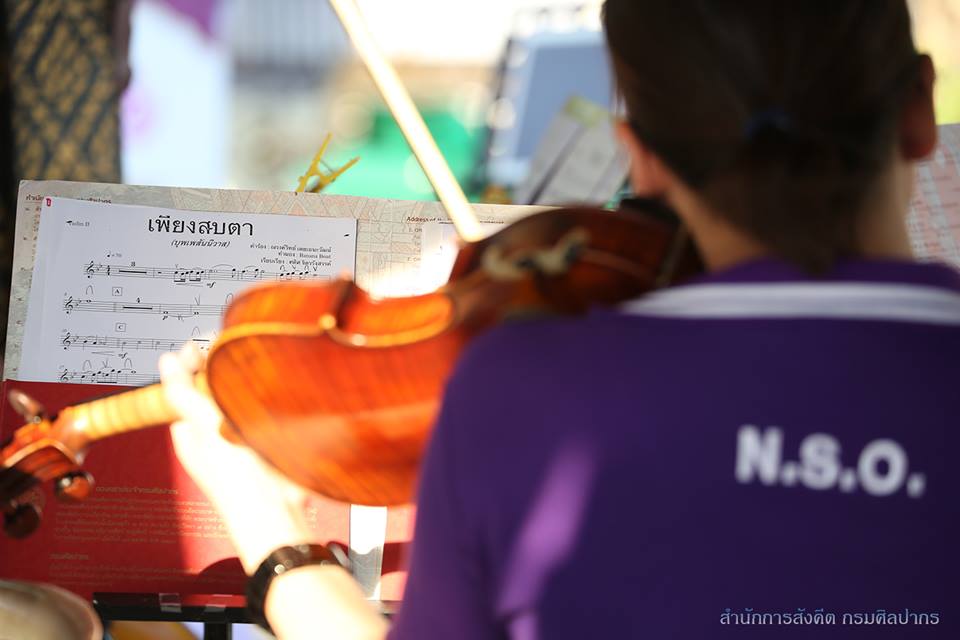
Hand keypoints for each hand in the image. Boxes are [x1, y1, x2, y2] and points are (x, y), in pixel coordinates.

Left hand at [159, 343, 314, 572]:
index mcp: (190, 434)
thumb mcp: (204, 427)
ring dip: (246, 385)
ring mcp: (242, 441)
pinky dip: (267, 401)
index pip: (185, 390)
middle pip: (213, 393)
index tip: (201, 343)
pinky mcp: (268, 445)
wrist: (276, 513)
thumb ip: (184, 394)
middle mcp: (213, 437)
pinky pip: (263, 414)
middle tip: (230, 349)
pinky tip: (275, 391)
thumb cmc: (235, 479)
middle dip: (221, 372)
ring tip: (253, 365)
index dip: (191, 365)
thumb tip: (166, 362)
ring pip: (239, 401)